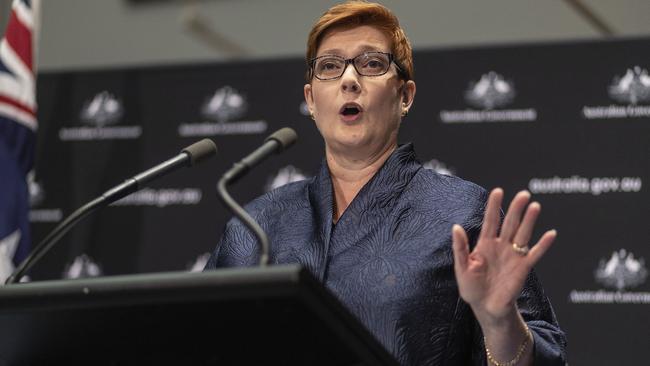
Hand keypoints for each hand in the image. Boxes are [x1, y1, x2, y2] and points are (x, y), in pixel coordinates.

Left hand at [451, 188, 555, 324]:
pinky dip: (543, 245)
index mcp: (484, 244)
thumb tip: (455, 227)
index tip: (498, 191)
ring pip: (523, 234)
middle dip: (516, 209)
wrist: (485, 308)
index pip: (490, 221)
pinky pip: (534, 254)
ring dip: (529, 221)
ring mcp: (513, 256)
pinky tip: (551, 233)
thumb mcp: (461, 267)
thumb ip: (460, 247)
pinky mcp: (523, 268)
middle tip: (523, 194)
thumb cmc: (471, 288)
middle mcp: (501, 246)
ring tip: (535, 206)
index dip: (493, 206)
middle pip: (509, 223)